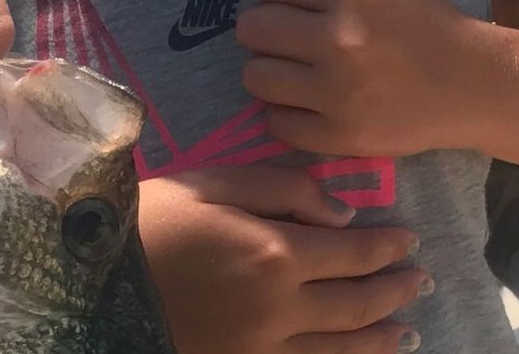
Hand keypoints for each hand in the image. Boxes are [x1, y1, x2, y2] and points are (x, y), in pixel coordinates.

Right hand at [139, 166, 426, 353]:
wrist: (98, 278)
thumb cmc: (155, 217)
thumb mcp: (214, 182)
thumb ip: (283, 189)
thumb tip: (344, 213)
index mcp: (274, 251)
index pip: (351, 252)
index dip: (385, 246)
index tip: (409, 237)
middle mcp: (280, 307)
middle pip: (355, 302)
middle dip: (394, 288)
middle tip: (420, 277)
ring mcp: (264, 346)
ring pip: (341, 346)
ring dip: (381, 333)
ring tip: (408, 324)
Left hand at [240, 0, 487, 158]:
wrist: (471, 85)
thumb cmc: (422, 14)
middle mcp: (340, 40)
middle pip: (251, 27)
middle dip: (268, 24)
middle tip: (297, 31)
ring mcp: (339, 95)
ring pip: (254, 76)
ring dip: (270, 68)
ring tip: (300, 66)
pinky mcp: (341, 138)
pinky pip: (275, 123)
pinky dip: (287, 112)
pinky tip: (313, 99)